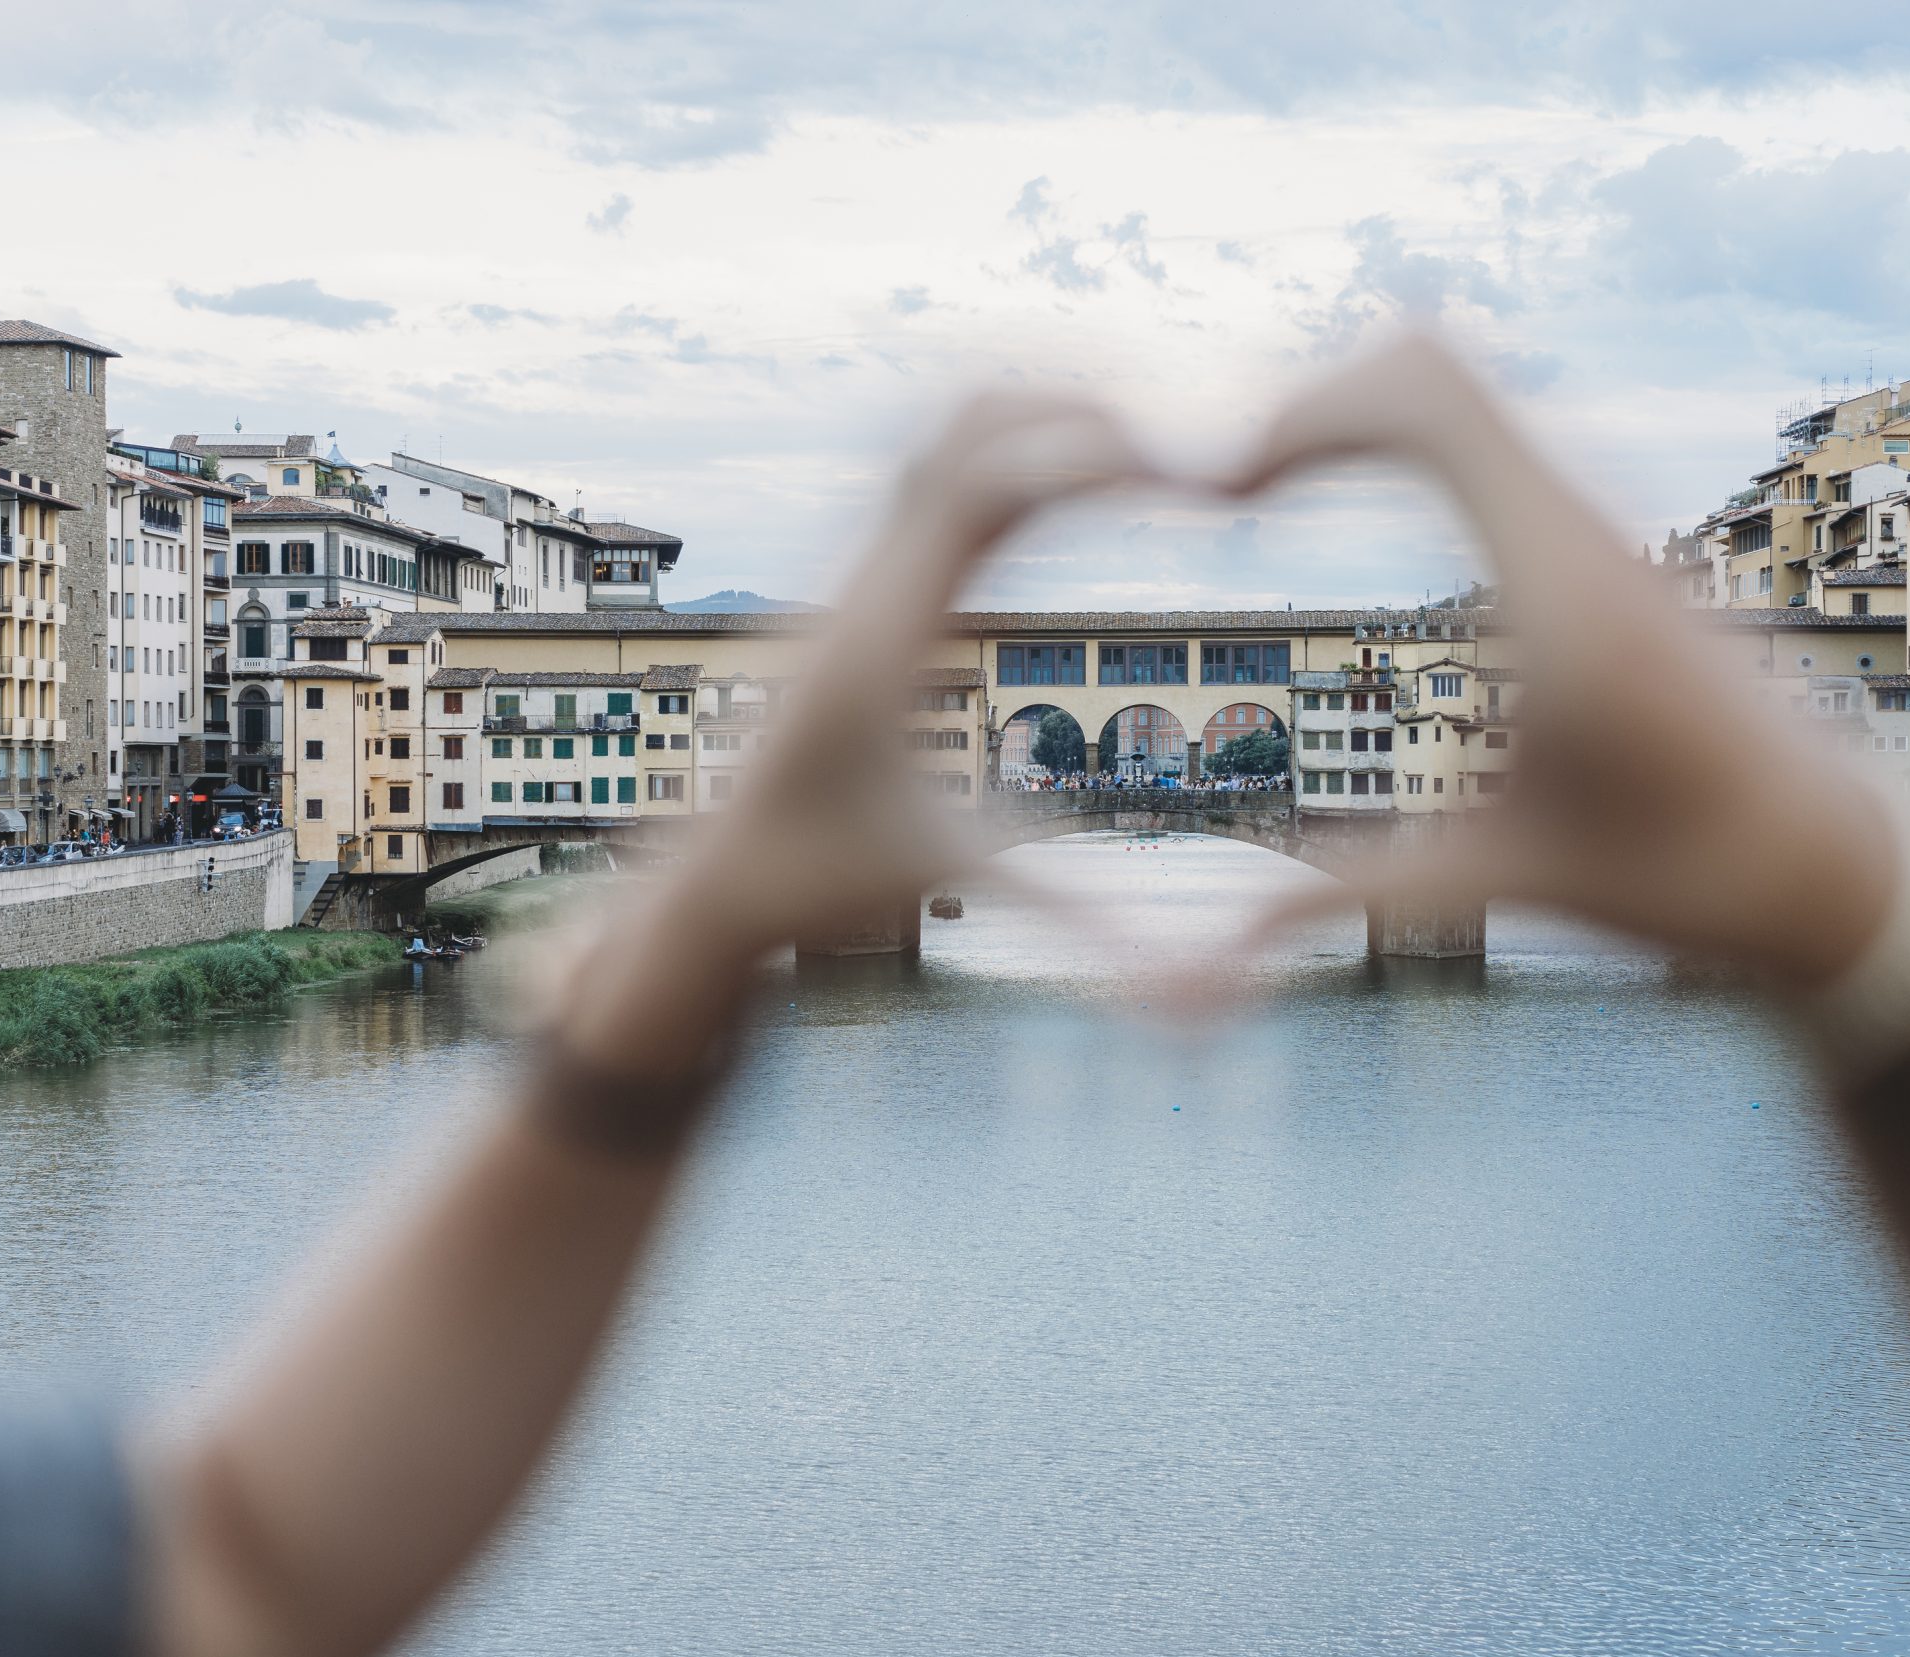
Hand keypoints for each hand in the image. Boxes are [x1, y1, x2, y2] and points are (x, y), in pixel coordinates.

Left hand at [546, 393, 1158, 1067]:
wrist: (700, 880)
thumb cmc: (816, 888)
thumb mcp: (960, 894)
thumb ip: (1082, 931)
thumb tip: (1209, 1002)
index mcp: (879, 639)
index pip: (981, 489)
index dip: (1092, 450)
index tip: (1195, 465)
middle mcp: (855, 580)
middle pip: (959, 418)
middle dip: (1080, 401)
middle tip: (1194, 436)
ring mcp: (847, 568)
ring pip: (937, 425)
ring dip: (1042, 405)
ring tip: (1154, 431)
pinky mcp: (854, 578)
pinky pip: (929, 463)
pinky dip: (1009, 437)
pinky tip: (1082, 461)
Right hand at [1220, 330, 1895, 987]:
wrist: (1846, 857)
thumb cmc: (1700, 877)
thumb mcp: (1514, 880)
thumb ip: (1360, 894)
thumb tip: (1222, 954)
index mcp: (1565, 595)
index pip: (1426, 406)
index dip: (1300, 416)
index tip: (1222, 497)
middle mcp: (1586, 530)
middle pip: (1428, 358)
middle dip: (1305, 400)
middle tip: (1228, 492)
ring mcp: (1598, 522)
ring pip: (1459, 381)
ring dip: (1348, 411)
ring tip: (1262, 494)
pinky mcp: (1600, 538)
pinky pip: (1486, 429)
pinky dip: (1394, 436)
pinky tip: (1342, 508)